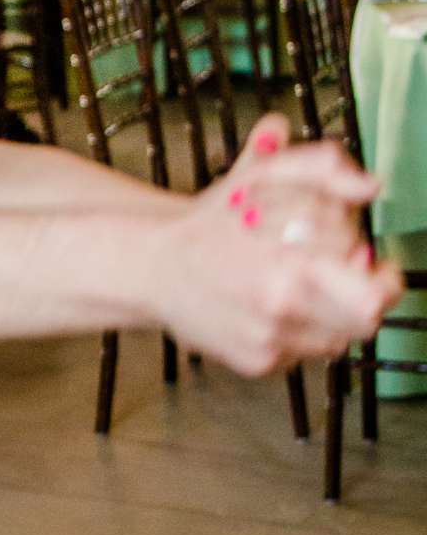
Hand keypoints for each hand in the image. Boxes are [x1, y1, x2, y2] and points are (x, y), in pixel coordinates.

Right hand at [151, 127, 400, 373]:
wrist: (153, 268)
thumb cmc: (210, 224)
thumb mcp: (264, 177)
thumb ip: (323, 169)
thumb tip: (369, 187)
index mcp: (289, 269)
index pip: (374, 293)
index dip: (380, 275)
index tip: (373, 264)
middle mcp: (281, 313)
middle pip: (365, 322)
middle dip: (365, 297)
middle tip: (347, 278)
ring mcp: (268, 345)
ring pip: (337, 339)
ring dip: (332, 314)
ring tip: (301, 288)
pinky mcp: (256, 365)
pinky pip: (302, 353)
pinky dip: (297, 330)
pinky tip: (272, 305)